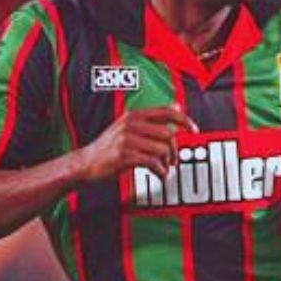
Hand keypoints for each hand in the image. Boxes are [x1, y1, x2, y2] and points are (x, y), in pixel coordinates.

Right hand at [74, 106, 197, 181]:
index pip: (166, 112)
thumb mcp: (127, 126)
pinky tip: (159, 175)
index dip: (184, 120)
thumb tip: (176, 105)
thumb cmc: (108, 147)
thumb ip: (151, 118)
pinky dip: (161, 172)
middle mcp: (131, 124)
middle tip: (172, 161)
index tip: (194, 130)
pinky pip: (153, 163)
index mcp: (134, 115)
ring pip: (162, 150)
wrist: (85, 163)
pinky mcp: (125, 156)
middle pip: (168, 135)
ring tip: (163, 170)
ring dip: (167, 164)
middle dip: (174, 151)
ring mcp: (127, 140)